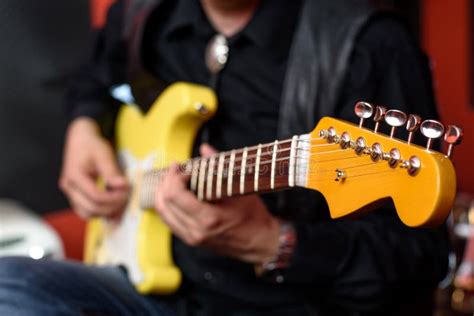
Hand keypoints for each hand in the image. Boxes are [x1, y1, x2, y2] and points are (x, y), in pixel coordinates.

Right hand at [59, 117, 128, 218]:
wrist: (80, 140)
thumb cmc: (91, 145)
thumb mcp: (104, 154)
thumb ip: (112, 172)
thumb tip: (123, 186)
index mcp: (74, 176)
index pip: (95, 196)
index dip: (114, 198)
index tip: (127, 191)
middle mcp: (69, 187)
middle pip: (90, 208)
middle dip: (111, 207)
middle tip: (126, 198)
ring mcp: (70, 193)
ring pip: (87, 213)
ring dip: (105, 212)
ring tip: (120, 203)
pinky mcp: (75, 195)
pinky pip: (86, 210)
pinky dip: (100, 210)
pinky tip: (113, 205)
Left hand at [154, 144, 279, 264]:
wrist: (260, 242)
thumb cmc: (253, 215)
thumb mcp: (238, 187)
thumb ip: (218, 166)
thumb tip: (204, 148)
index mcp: (208, 219)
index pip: (174, 195)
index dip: (173, 177)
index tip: (182, 167)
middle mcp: (196, 231)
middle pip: (164, 203)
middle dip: (166, 182)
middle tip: (175, 170)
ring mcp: (192, 238)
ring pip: (163, 212)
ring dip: (163, 192)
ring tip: (173, 179)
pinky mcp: (191, 240)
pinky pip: (169, 220)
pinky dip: (167, 204)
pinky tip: (175, 193)